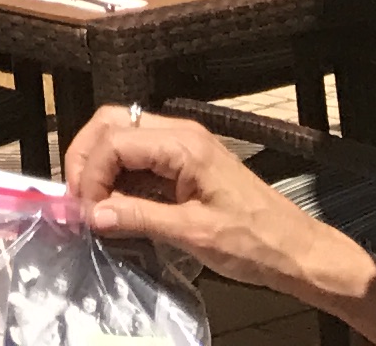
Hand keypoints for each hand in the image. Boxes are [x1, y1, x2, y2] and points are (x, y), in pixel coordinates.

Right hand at [62, 109, 352, 309]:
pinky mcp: (186, 162)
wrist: (297, 251)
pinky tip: (116, 203)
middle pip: (112, 124)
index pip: (114, 141)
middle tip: (77, 200)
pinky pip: (140, 155)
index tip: (85, 212)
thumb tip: (94, 214)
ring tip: (93, 204)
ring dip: (100, 165)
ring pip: (123, 136)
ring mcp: (183, 144)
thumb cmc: (254, 242)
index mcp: (182, 144)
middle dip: (86, 158)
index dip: (90, 173)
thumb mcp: (194, 235)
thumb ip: (140, 218)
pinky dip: (120, 174)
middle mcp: (179, 133)